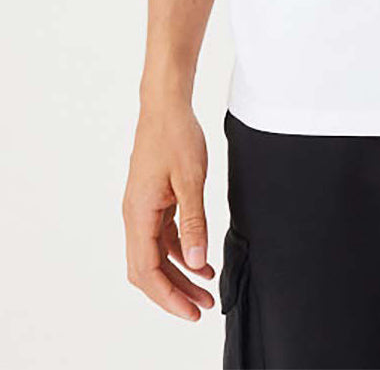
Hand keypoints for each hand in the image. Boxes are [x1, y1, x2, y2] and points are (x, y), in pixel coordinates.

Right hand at [123, 101, 215, 320]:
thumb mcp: (191, 180)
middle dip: (174, 292)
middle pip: (149, 269)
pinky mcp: (153, 200)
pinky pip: (163, 236)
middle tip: (203, 308)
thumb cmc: (176, 136)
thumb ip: (194, 222)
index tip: (191, 312)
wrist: (165, 106)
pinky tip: (201, 261)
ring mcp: (142, 209)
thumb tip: (198, 262)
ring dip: (179, 274)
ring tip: (206, 290)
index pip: (147, 270)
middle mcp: (135, 216)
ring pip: (156, 254)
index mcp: (138, 214)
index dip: (168, 296)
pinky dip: (181, 251)